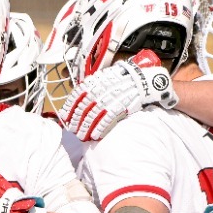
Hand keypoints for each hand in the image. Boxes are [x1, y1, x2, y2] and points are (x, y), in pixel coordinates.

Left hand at [59, 51, 178, 142]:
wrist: (147, 80)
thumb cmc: (126, 79)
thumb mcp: (108, 76)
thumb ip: (95, 84)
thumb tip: (79, 94)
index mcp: (99, 79)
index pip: (79, 92)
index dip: (71, 105)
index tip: (65, 115)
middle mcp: (104, 87)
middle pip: (85, 105)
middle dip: (76, 119)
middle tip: (71, 129)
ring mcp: (113, 96)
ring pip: (94, 113)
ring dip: (86, 126)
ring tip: (81, 135)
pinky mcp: (123, 105)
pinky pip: (108, 118)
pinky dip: (100, 128)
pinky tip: (94, 135)